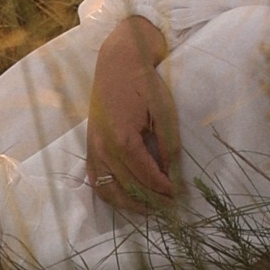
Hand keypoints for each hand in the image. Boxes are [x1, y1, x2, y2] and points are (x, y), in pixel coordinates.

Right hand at [86, 17, 179, 208]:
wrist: (118, 61)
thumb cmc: (144, 82)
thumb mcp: (164, 112)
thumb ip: (168, 145)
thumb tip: (173, 174)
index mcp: (123, 139)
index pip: (146, 176)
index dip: (164, 189)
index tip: (179, 195)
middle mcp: (104, 148)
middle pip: (128, 188)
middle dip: (150, 201)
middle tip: (169, 207)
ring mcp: (94, 148)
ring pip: (109, 190)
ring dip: (129, 204)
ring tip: (149, 208)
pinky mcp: (90, 146)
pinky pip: (96, 180)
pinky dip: (110, 193)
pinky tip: (125, 198)